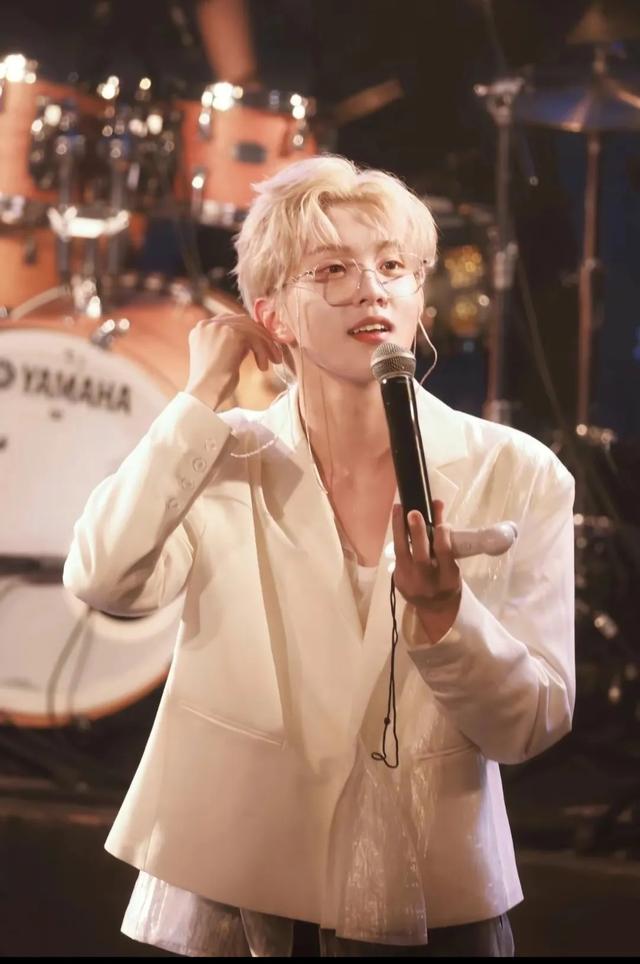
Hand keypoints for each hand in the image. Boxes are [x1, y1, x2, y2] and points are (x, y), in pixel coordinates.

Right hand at [184, 313, 282, 410]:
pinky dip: (262, 351)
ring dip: (266, 345)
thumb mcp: (222, 358)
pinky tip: (263, 367)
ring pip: (251, 330)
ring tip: (274, 361)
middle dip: (262, 337)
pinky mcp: (230, 334)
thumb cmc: (213, 384)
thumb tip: (252, 342)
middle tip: (274, 354)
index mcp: (202, 328)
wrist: (204, 394)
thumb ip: (232, 345)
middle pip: (243, 322)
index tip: (263, 346)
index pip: (232, 321)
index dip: (250, 332)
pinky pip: (254, 338)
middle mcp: (208, 324)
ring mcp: (218, 327)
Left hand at [391, 499, 461, 644]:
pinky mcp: (397, 579)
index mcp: (447, 580)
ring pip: (401, 553)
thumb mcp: (453, 566)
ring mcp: (409, 583)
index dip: (442, 536)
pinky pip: (397, 555)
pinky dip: (398, 537)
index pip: (444, 555)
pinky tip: (398, 522)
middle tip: (413, 513)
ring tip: (398, 508)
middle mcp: (427, 583)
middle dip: (416, 534)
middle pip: (421, 557)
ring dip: (398, 528)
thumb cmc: (447, 582)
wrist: (434, 608)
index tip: (443, 523)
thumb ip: (445, 538)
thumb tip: (437, 505)